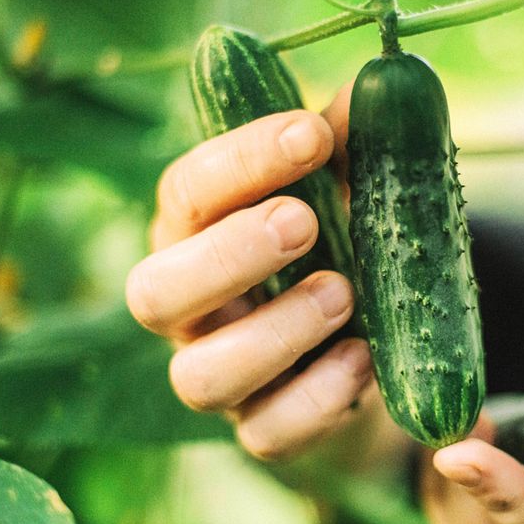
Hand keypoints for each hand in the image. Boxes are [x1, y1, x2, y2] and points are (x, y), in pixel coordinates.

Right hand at [125, 87, 379, 459]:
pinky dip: (317, 398)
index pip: (185, 193)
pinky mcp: (262, 430)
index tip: (311, 133)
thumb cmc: (335, 251)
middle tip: (304, 222)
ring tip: (344, 294)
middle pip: (153, 293)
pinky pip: (267, 434)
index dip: (240, 160)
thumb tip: (369, 90)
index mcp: (196, 237)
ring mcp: (220, 376)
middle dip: (228, 255)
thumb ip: (346, 148)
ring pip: (201, 377)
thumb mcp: (341, 194)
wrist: (358, 351)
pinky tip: (363, 358)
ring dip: (275, 333)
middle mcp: (191, 311)